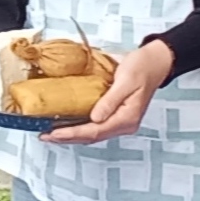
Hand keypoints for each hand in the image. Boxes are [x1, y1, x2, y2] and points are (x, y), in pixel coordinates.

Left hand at [42, 41, 174, 144]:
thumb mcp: (125, 81)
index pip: (95, 131)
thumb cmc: (141, 68)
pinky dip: (80, 127)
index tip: (53, 134)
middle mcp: (124, 124)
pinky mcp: (116, 115)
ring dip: (72, 135)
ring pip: (92, 133)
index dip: (73, 134)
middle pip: (92, 136)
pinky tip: (67, 125)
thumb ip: (110, 100)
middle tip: (45, 136)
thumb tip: (94, 118)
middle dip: (67, 138)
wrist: (155, 62)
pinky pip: (95, 125)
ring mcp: (120, 121)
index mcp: (127, 118)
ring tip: (51, 134)